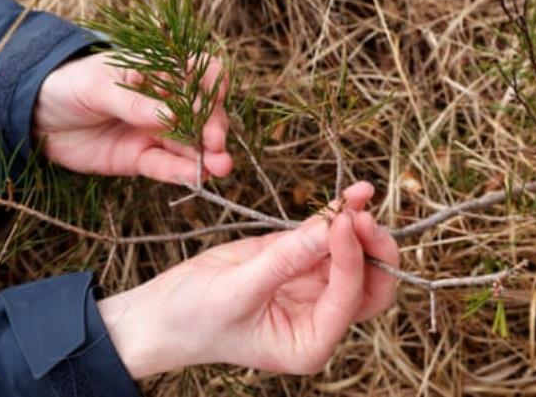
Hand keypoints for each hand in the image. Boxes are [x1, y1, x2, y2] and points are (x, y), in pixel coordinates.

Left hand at [33, 52, 232, 183]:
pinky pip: (166, 167)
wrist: (33, 116)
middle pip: (202, 115)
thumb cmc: (66, 85)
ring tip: (221, 167)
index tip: (216, 96)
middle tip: (216, 142)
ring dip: (208, 156)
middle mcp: (164, 104)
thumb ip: (135, 102)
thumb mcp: (98, 86)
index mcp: (158, 73)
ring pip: (190, 145)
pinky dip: (182, 172)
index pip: (198, 75)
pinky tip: (197, 177)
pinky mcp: (140, 159)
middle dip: (214, 128)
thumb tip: (174, 115)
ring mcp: (154, 133)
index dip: (212, 84)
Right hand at [98, 182, 398, 378]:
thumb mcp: (237, 291)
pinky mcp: (295, 261)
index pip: (347, 298)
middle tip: (361, 213)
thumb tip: (331, 226)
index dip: (349, 258)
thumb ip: (285, 259)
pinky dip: (334, 216)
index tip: (341, 222)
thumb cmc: (193, 318)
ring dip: (357, 224)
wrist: (163, 313)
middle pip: (369, 284)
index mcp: (310, 342)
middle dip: (372, 248)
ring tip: (357, 193)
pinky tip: (344, 196)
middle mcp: (318, 318)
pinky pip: (324, 237)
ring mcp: (309, 288)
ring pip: (352, 257)